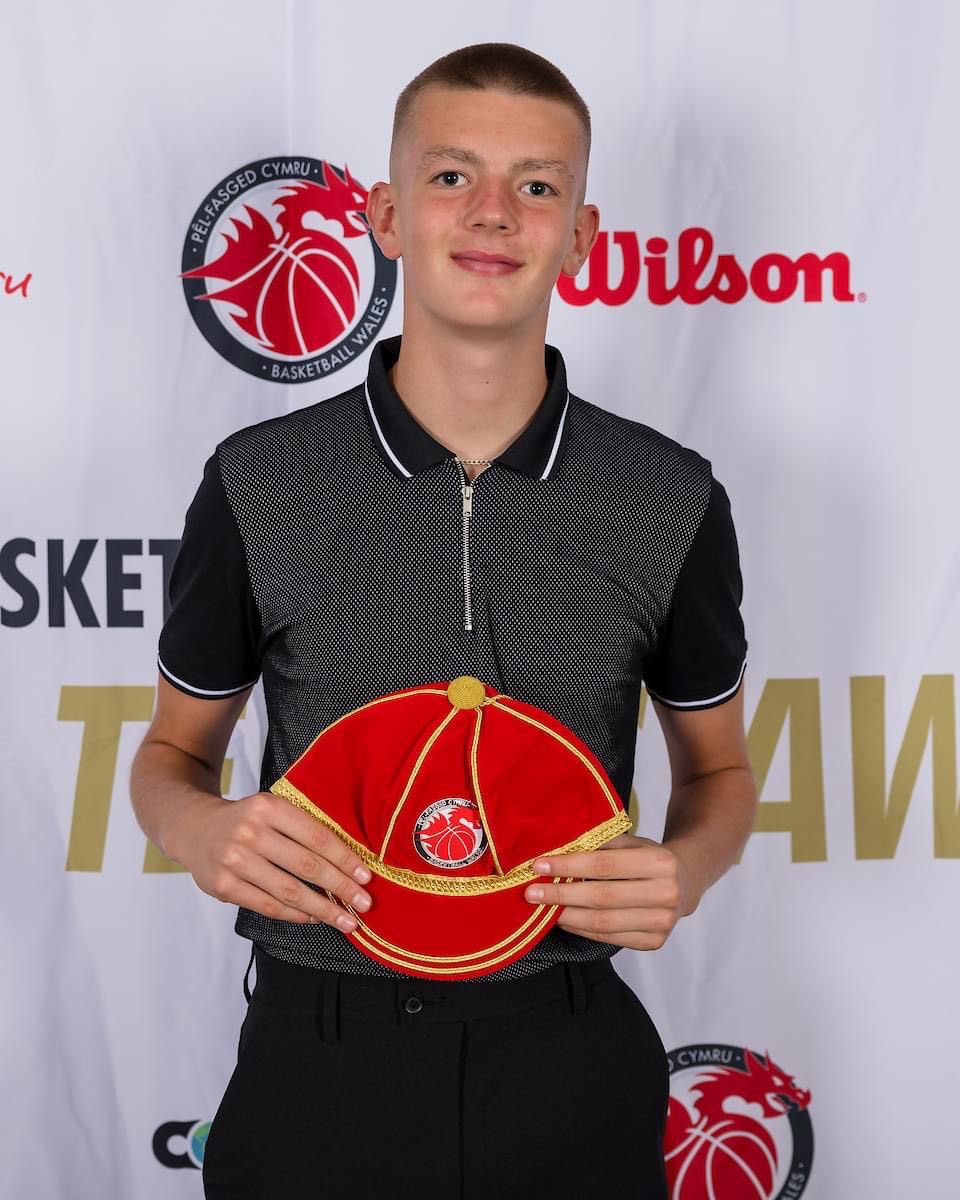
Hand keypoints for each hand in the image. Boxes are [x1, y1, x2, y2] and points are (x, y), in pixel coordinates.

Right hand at [175, 791, 373, 932]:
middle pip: (306, 866)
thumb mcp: (271, 808)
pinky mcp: (223, 886)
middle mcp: (251, 832)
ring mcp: (234, 860)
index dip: (345, 859)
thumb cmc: (246, 820)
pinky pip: (267, 905)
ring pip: (288, 891)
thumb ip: (302, 828)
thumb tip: (349, 861)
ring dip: (322, 909)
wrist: (193, 827)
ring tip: (346, 920)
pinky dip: (295, 915)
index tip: (366, 877)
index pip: (317, 836)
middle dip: (341, 888)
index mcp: (269, 807)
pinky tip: (313, 918)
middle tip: (364, 904)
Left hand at [523, 833, 688, 950]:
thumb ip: (599, 845)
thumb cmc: (648, 858)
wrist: (685, 882)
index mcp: (661, 862)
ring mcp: (663, 923)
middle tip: (531, 893)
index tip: (540, 865)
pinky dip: (582, 930)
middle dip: (561, 895)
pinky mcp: (655, 942)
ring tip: (542, 909)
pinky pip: (609, 938)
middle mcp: (667, 894)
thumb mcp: (631, 842)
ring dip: (567, 916)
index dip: (570, 866)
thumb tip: (555, 849)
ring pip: (603, 923)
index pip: (605, 865)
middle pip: (602, 898)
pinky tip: (564, 919)